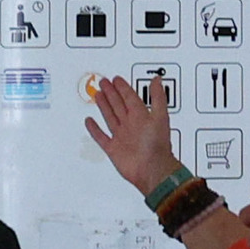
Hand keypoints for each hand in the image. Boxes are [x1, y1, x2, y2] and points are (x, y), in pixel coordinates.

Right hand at [82, 72, 180, 194]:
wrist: (152, 169)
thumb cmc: (157, 145)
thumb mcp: (160, 116)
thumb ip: (158, 97)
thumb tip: (157, 80)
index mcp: (141, 116)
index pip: (130, 97)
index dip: (123, 88)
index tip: (116, 79)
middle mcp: (131, 125)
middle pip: (118, 104)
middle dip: (111, 93)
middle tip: (104, 82)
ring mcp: (121, 136)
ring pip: (110, 117)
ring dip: (103, 105)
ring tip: (98, 94)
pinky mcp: (113, 149)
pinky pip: (101, 137)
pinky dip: (94, 129)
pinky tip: (89, 121)